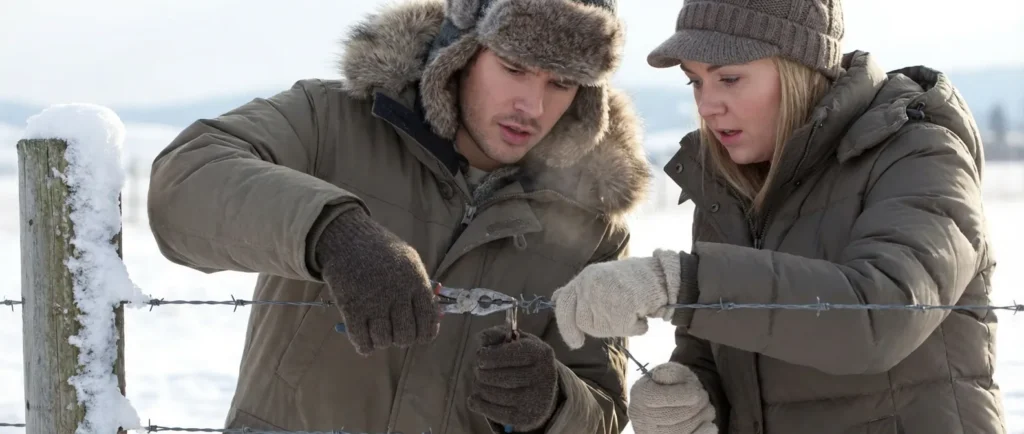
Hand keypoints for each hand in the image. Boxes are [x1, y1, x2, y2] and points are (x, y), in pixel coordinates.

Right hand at [316, 208, 439, 354]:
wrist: (347, 238)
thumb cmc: (382, 251)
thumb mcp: (409, 261)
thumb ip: (421, 288)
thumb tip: (433, 319)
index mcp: (416, 281)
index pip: (428, 321)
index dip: (425, 334)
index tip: (419, 334)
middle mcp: (397, 293)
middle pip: (406, 335)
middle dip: (402, 338)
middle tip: (395, 332)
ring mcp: (373, 301)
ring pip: (384, 340)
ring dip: (382, 341)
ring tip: (378, 331)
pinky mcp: (351, 307)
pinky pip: (361, 340)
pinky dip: (364, 346)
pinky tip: (365, 341)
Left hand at [468, 326, 558, 431]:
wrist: (545, 390)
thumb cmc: (526, 360)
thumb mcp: (518, 341)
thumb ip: (498, 334)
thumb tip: (481, 339)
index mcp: (541, 353)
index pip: (508, 354)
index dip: (488, 355)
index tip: (480, 356)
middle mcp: (542, 377)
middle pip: (496, 376)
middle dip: (481, 372)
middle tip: (479, 371)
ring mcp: (535, 399)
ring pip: (491, 393)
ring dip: (479, 386)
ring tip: (480, 382)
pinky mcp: (526, 417)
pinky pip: (492, 412)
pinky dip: (478, 403)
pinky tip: (474, 398)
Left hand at [552, 249, 696, 348]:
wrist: (658, 275)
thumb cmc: (631, 281)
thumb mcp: (598, 279)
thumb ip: (579, 290)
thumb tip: (555, 298)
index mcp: (585, 277)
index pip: (564, 301)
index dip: (563, 323)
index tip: (571, 340)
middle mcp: (590, 286)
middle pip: (580, 321)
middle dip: (577, 332)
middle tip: (577, 343)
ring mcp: (603, 298)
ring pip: (600, 328)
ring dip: (615, 327)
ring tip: (629, 311)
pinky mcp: (618, 310)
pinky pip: (624, 329)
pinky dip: (636, 327)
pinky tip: (641, 313)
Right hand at [629, 362, 716, 433]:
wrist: (667, 402)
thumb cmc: (672, 385)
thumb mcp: (672, 372)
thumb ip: (670, 372)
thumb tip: (661, 376)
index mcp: (641, 394)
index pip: (664, 397)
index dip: (685, 395)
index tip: (697, 391)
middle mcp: (640, 416)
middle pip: (675, 415)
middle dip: (696, 406)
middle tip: (704, 398)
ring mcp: (650, 433)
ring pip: (681, 430)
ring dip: (700, 418)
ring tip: (706, 409)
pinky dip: (702, 433)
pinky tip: (708, 425)